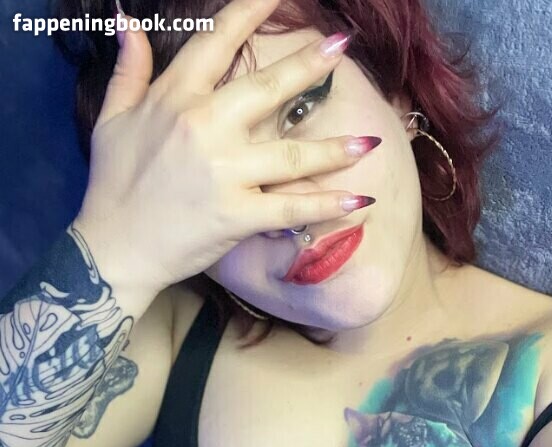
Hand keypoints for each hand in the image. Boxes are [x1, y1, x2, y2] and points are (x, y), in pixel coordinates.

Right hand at [74, 0, 375, 293]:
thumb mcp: (110, 120)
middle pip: (268, 89)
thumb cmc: (112, 186)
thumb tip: (130, 22)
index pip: (218, 42)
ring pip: (292, 153)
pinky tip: (358, 199)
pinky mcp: (237, 215)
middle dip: (308, 66)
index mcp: (176, 99)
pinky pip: (291, 208)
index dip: (250, 13)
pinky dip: (326, 205)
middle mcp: (205, 128)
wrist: (111, 248)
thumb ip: (129, 70)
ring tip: (371, 140)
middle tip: (340, 45)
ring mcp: (225, 173)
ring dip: (336, 148)